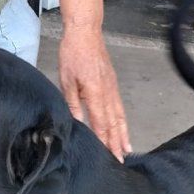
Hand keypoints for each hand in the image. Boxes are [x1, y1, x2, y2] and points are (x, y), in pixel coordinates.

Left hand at [58, 26, 130, 161]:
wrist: (86, 32)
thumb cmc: (73, 54)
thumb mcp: (66, 80)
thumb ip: (72, 104)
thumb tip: (77, 124)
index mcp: (95, 93)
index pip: (101, 124)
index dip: (105, 142)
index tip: (108, 157)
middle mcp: (107, 93)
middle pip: (114, 124)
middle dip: (117, 144)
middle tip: (121, 161)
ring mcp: (112, 89)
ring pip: (120, 117)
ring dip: (123, 135)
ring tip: (127, 151)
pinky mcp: (113, 85)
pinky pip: (119, 108)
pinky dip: (123, 121)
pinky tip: (123, 129)